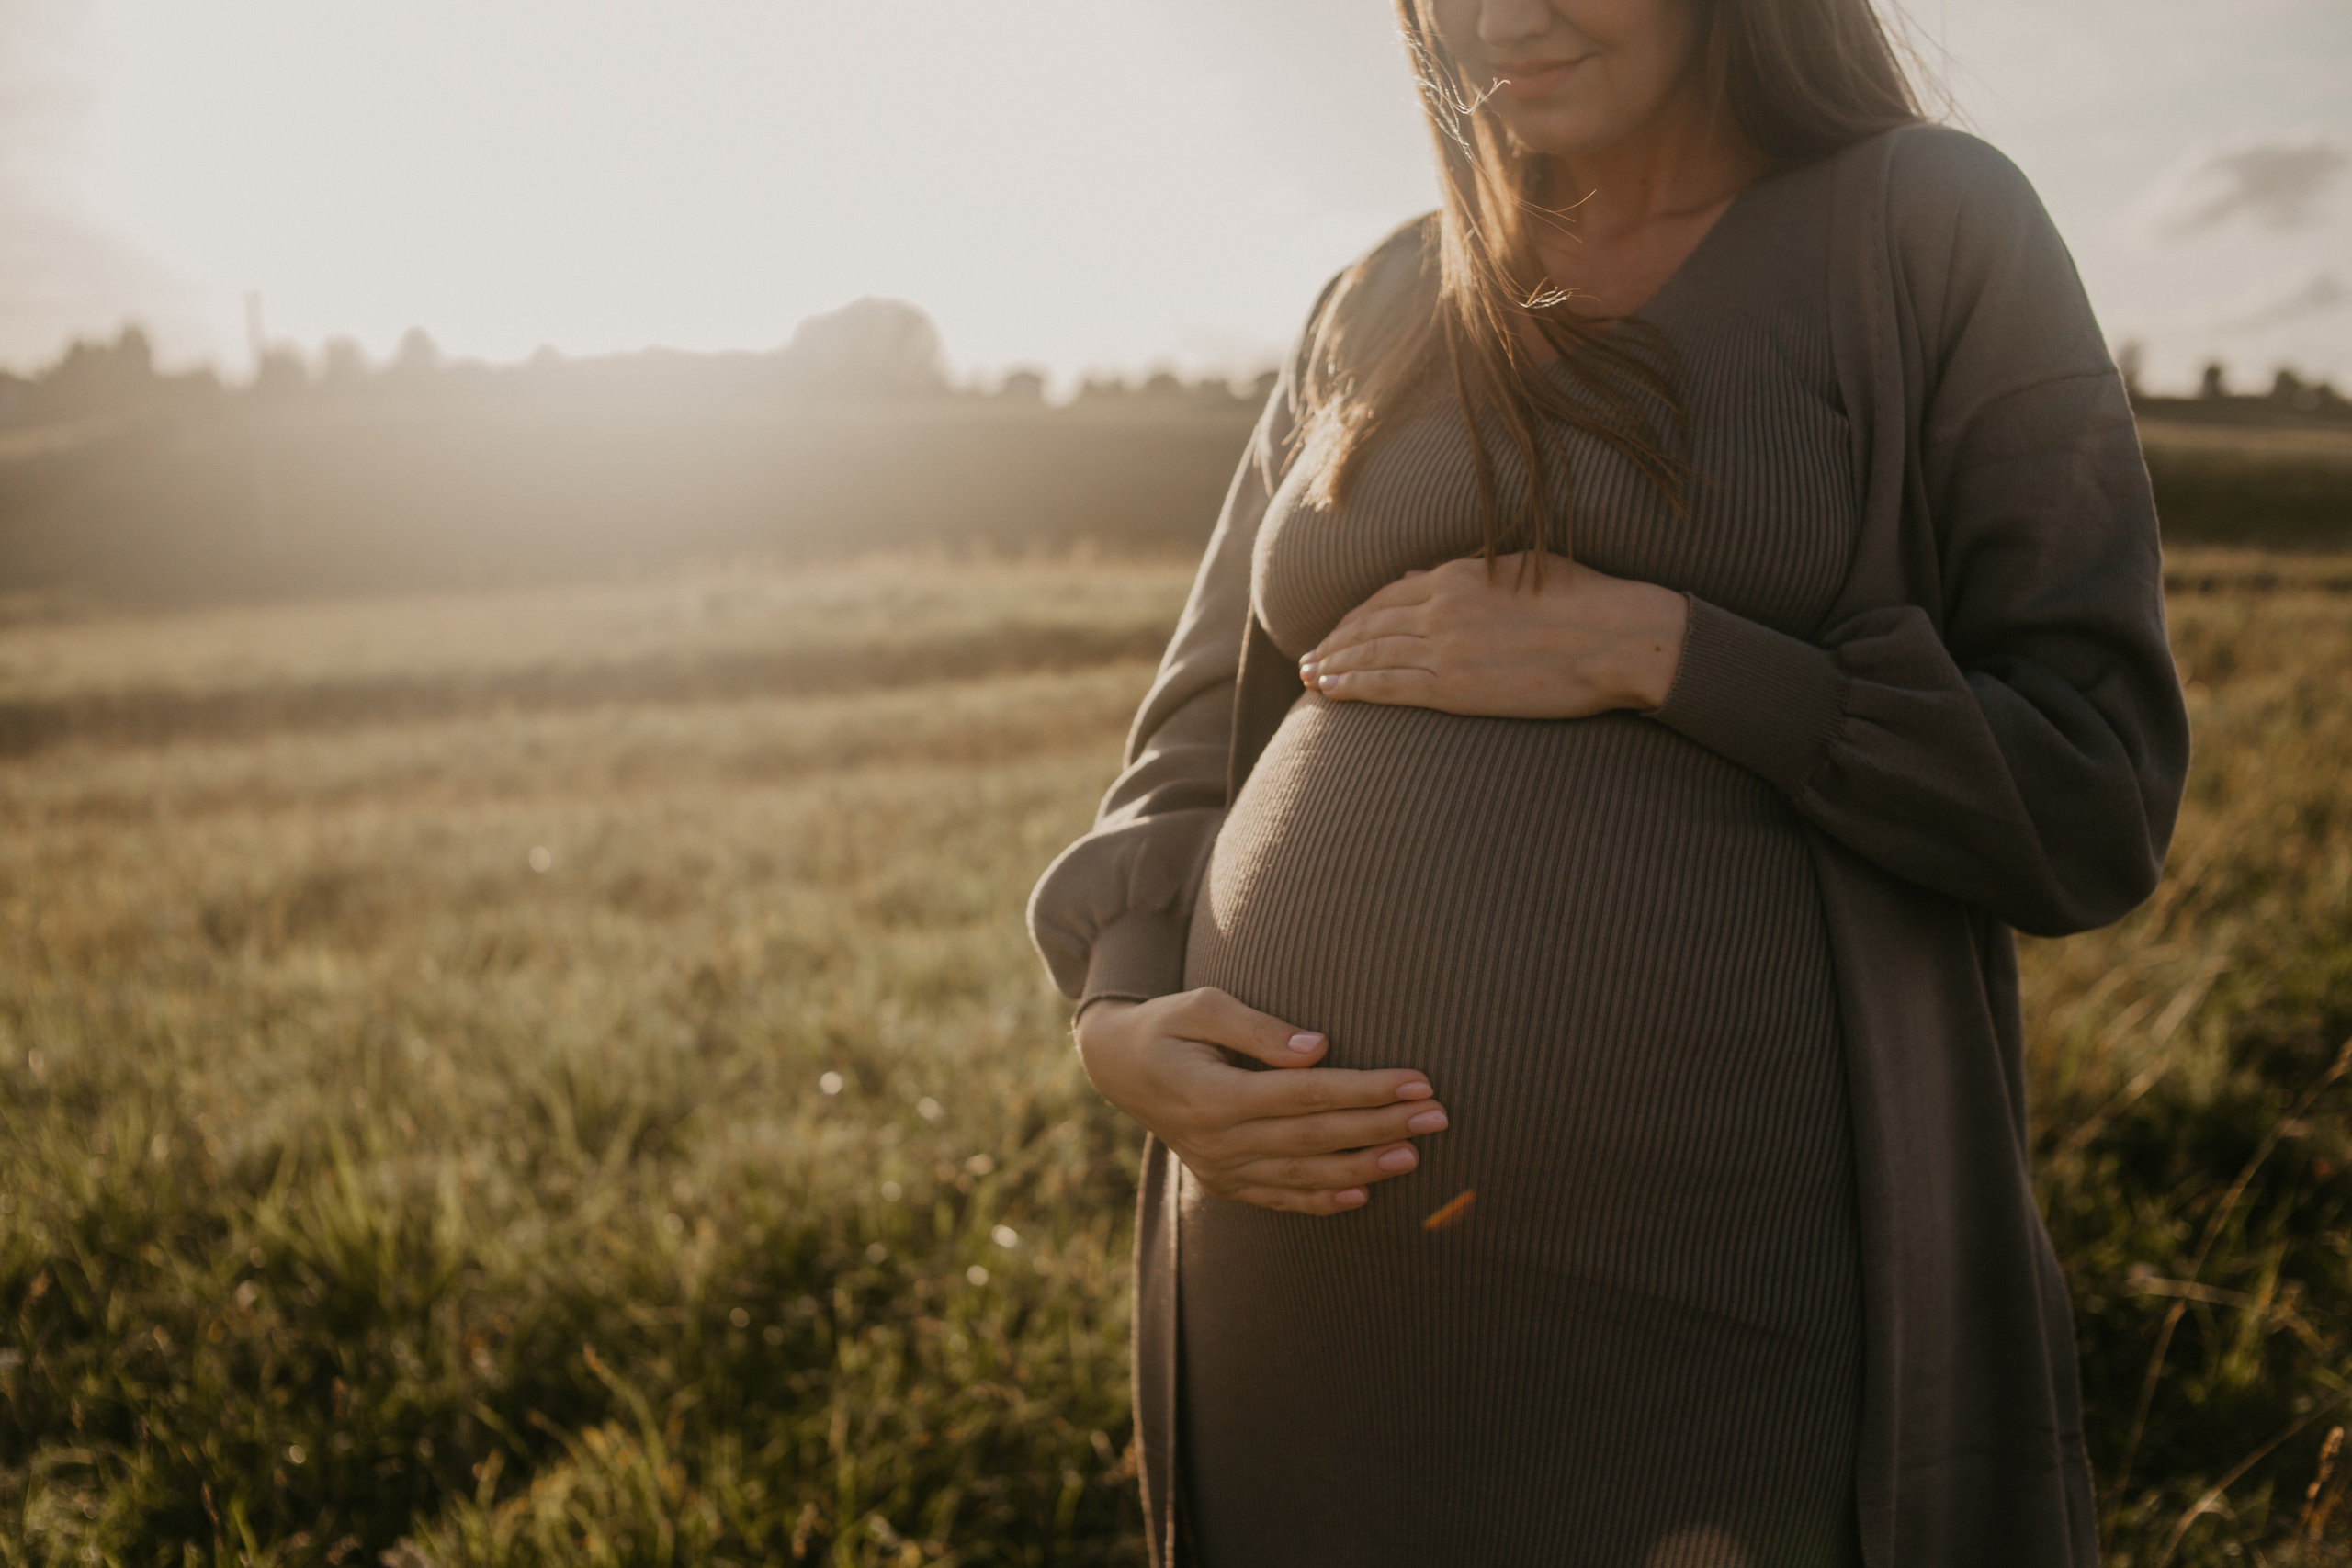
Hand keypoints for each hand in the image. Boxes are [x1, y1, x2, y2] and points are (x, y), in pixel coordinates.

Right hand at [1073, 989, 1448, 1215]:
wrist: (1119, 1068)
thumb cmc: (1168, 1024)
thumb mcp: (1202, 1006)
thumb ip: (1259, 1028)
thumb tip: (1319, 1048)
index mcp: (1213, 1095)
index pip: (1307, 1094)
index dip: (1366, 1089)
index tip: (1417, 1080)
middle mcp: (1217, 1140)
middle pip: (1316, 1137)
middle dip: (1382, 1126)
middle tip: (1438, 1117)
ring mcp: (1219, 1168)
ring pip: (1304, 1175)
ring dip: (1364, 1167)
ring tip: (1415, 1156)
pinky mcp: (1222, 1182)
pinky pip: (1279, 1199)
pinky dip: (1322, 1201)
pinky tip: (1364, 1196)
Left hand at [1299, 552, 1688, 718]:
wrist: (1616, 637)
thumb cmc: (1584, 600)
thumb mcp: (1519, 569)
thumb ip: (1467, 574)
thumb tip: (1422, 576)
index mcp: (1457, 575)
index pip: (1388, 594)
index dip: (1356, 614)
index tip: (1338, 628)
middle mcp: (1441, 607)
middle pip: (1369, 625)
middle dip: (1334, 641)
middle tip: (1306, 657)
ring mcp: (1445, 647)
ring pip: (1371, 655)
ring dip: (1333, 665)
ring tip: (1308, 676)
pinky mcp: (1456, 687)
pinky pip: (1388, 686)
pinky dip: (1352, 687)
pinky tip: (1329, 691)